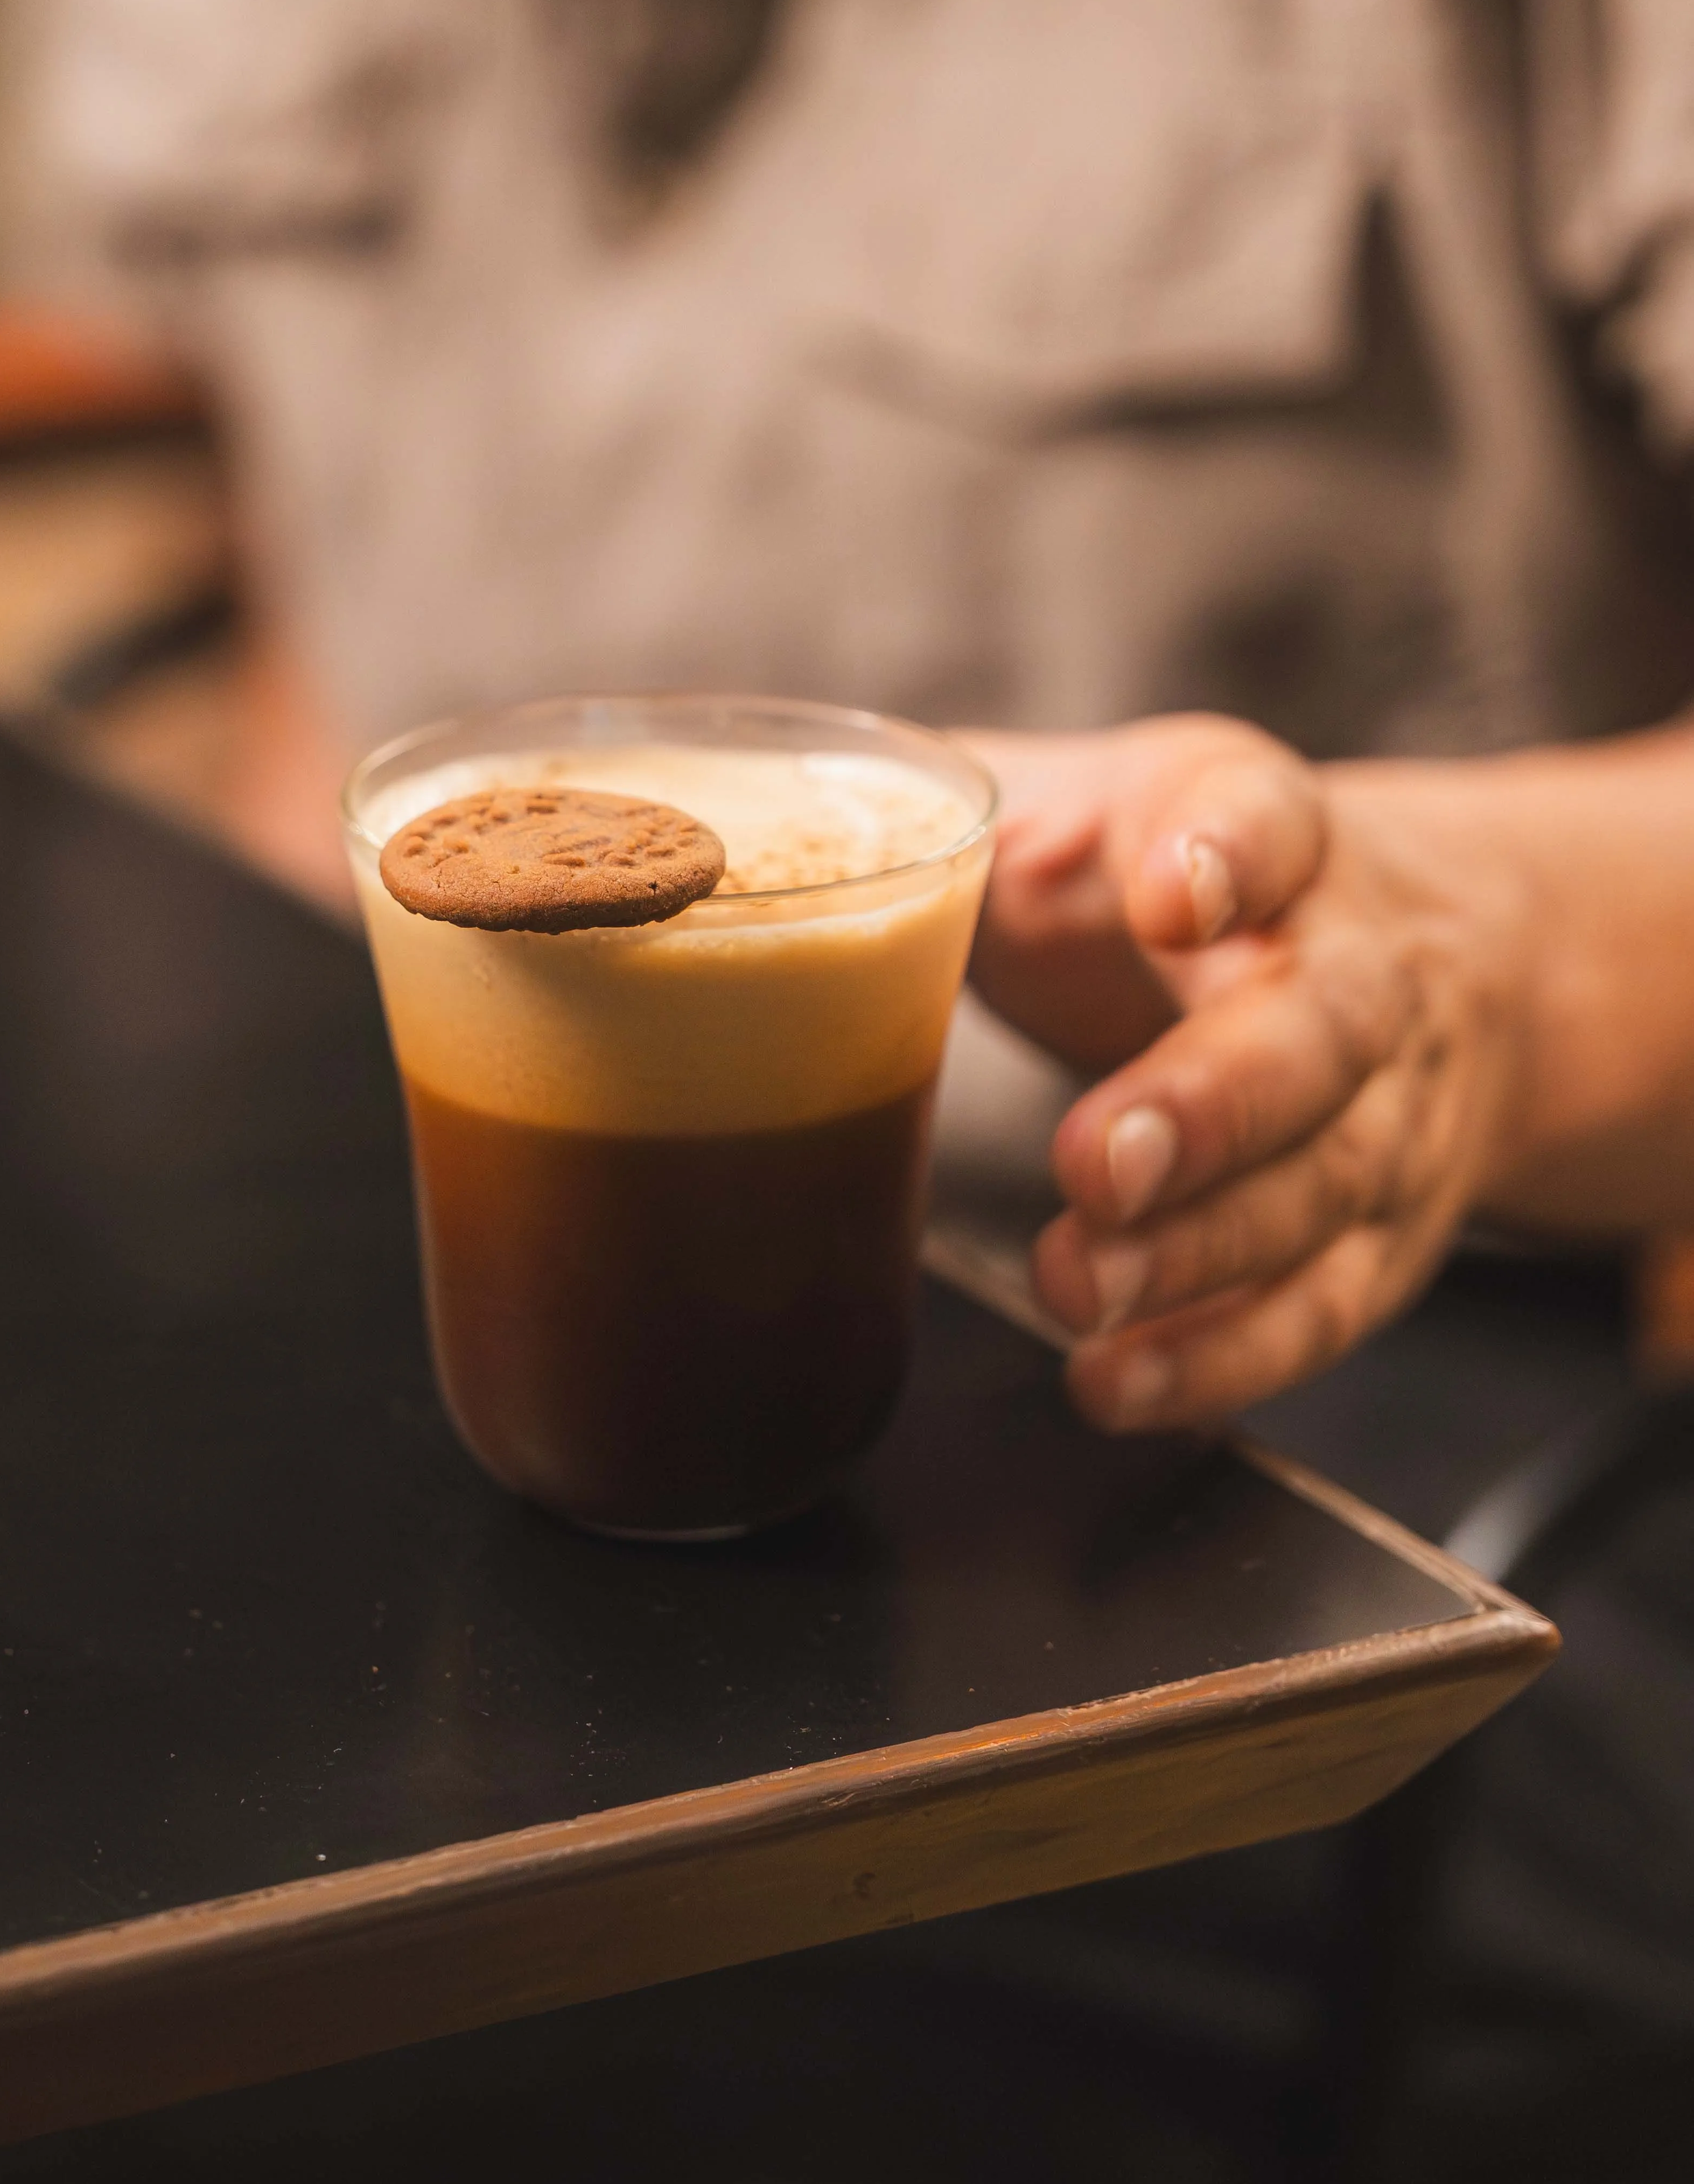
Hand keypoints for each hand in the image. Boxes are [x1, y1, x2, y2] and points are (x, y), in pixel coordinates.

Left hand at [956, 720, 1529, 1432]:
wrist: (1423, 958)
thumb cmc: (1180, 877)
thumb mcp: (1088, 803)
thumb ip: (955, 809)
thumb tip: (760, 828)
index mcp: (1269, 833)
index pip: (1268, 816)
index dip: (1229, 850)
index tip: (1171, 892)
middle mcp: (1356, 969)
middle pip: (1317, 1032)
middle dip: (1210, 1103)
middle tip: (1098, 1164)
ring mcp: (1385, 1112)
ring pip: (1323, 1185)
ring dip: (1199, 1251)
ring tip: (1074, 1288)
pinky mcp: (1378, 1237)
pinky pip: (1318, 1307)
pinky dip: (1221, 1357)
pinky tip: (1119, 1380)